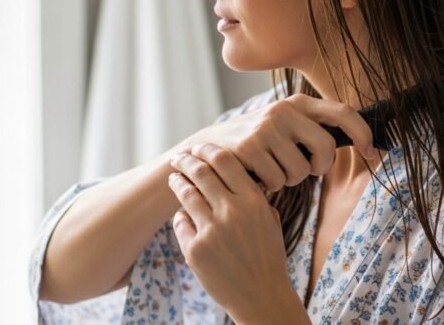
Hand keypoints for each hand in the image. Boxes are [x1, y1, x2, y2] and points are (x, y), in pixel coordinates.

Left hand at [168, 143, 309, 323]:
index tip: (199, 147)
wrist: (260, 295)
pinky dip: (181, 215)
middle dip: (186, 160)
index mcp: (253, 201)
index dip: (208, 150)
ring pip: (186, 194)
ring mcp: (211, 231)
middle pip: (201, 172)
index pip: (225, 161)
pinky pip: (181, 222)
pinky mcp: (195, 249)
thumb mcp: (269, 220)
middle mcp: (232, 212)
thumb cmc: (267, 256)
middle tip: (179, 157)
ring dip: (177, 183)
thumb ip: (253, 196)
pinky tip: (183, 214)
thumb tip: (232, 173)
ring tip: (174, 179)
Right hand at [178, 94, 375, 193]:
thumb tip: (368, 145)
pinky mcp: (250, 147)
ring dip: (290, 179)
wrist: (207, 149)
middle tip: (306, 169)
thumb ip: (316, 132)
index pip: (343, 111)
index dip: (362, 132)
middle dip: (320, 167)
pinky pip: (279, 180)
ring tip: (272, 168)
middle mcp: (284, 110)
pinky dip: (272, 185)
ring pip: (301, 170)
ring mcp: (266, 127)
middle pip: (326, 147)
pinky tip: (257, 174)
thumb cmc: (258, 143)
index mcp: (299, 103)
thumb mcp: (287, 127)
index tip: (371, 151)